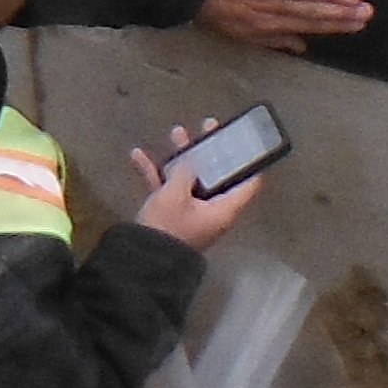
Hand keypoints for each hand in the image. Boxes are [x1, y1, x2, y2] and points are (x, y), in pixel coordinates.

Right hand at [129, 123, 270, 250]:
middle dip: (210, 150)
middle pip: (216, 175)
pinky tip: (137, 155)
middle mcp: (212, 210)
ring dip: (182, 157)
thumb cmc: (168, 226)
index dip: (251, 162)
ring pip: (190, 179)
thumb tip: (192, 162)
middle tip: (209, 127)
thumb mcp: (176, 194)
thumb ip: (185, 171)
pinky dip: (155, 174)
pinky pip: (167, 190)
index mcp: (224, 208)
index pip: (249, 184)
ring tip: (176, 132)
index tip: (247, 141)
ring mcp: (191, 213)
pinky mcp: (171, 216)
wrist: (141, 261)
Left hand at [199, 0, 371, 53]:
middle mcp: (271, 10)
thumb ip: (275, 39)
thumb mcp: (243, 32)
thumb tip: (299, 47)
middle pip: (313, 13)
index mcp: (269, 27)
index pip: (309, 27)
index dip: (335, 27)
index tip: (356, 26)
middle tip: (366, 14)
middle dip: (342, 14)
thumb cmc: (213, 6)